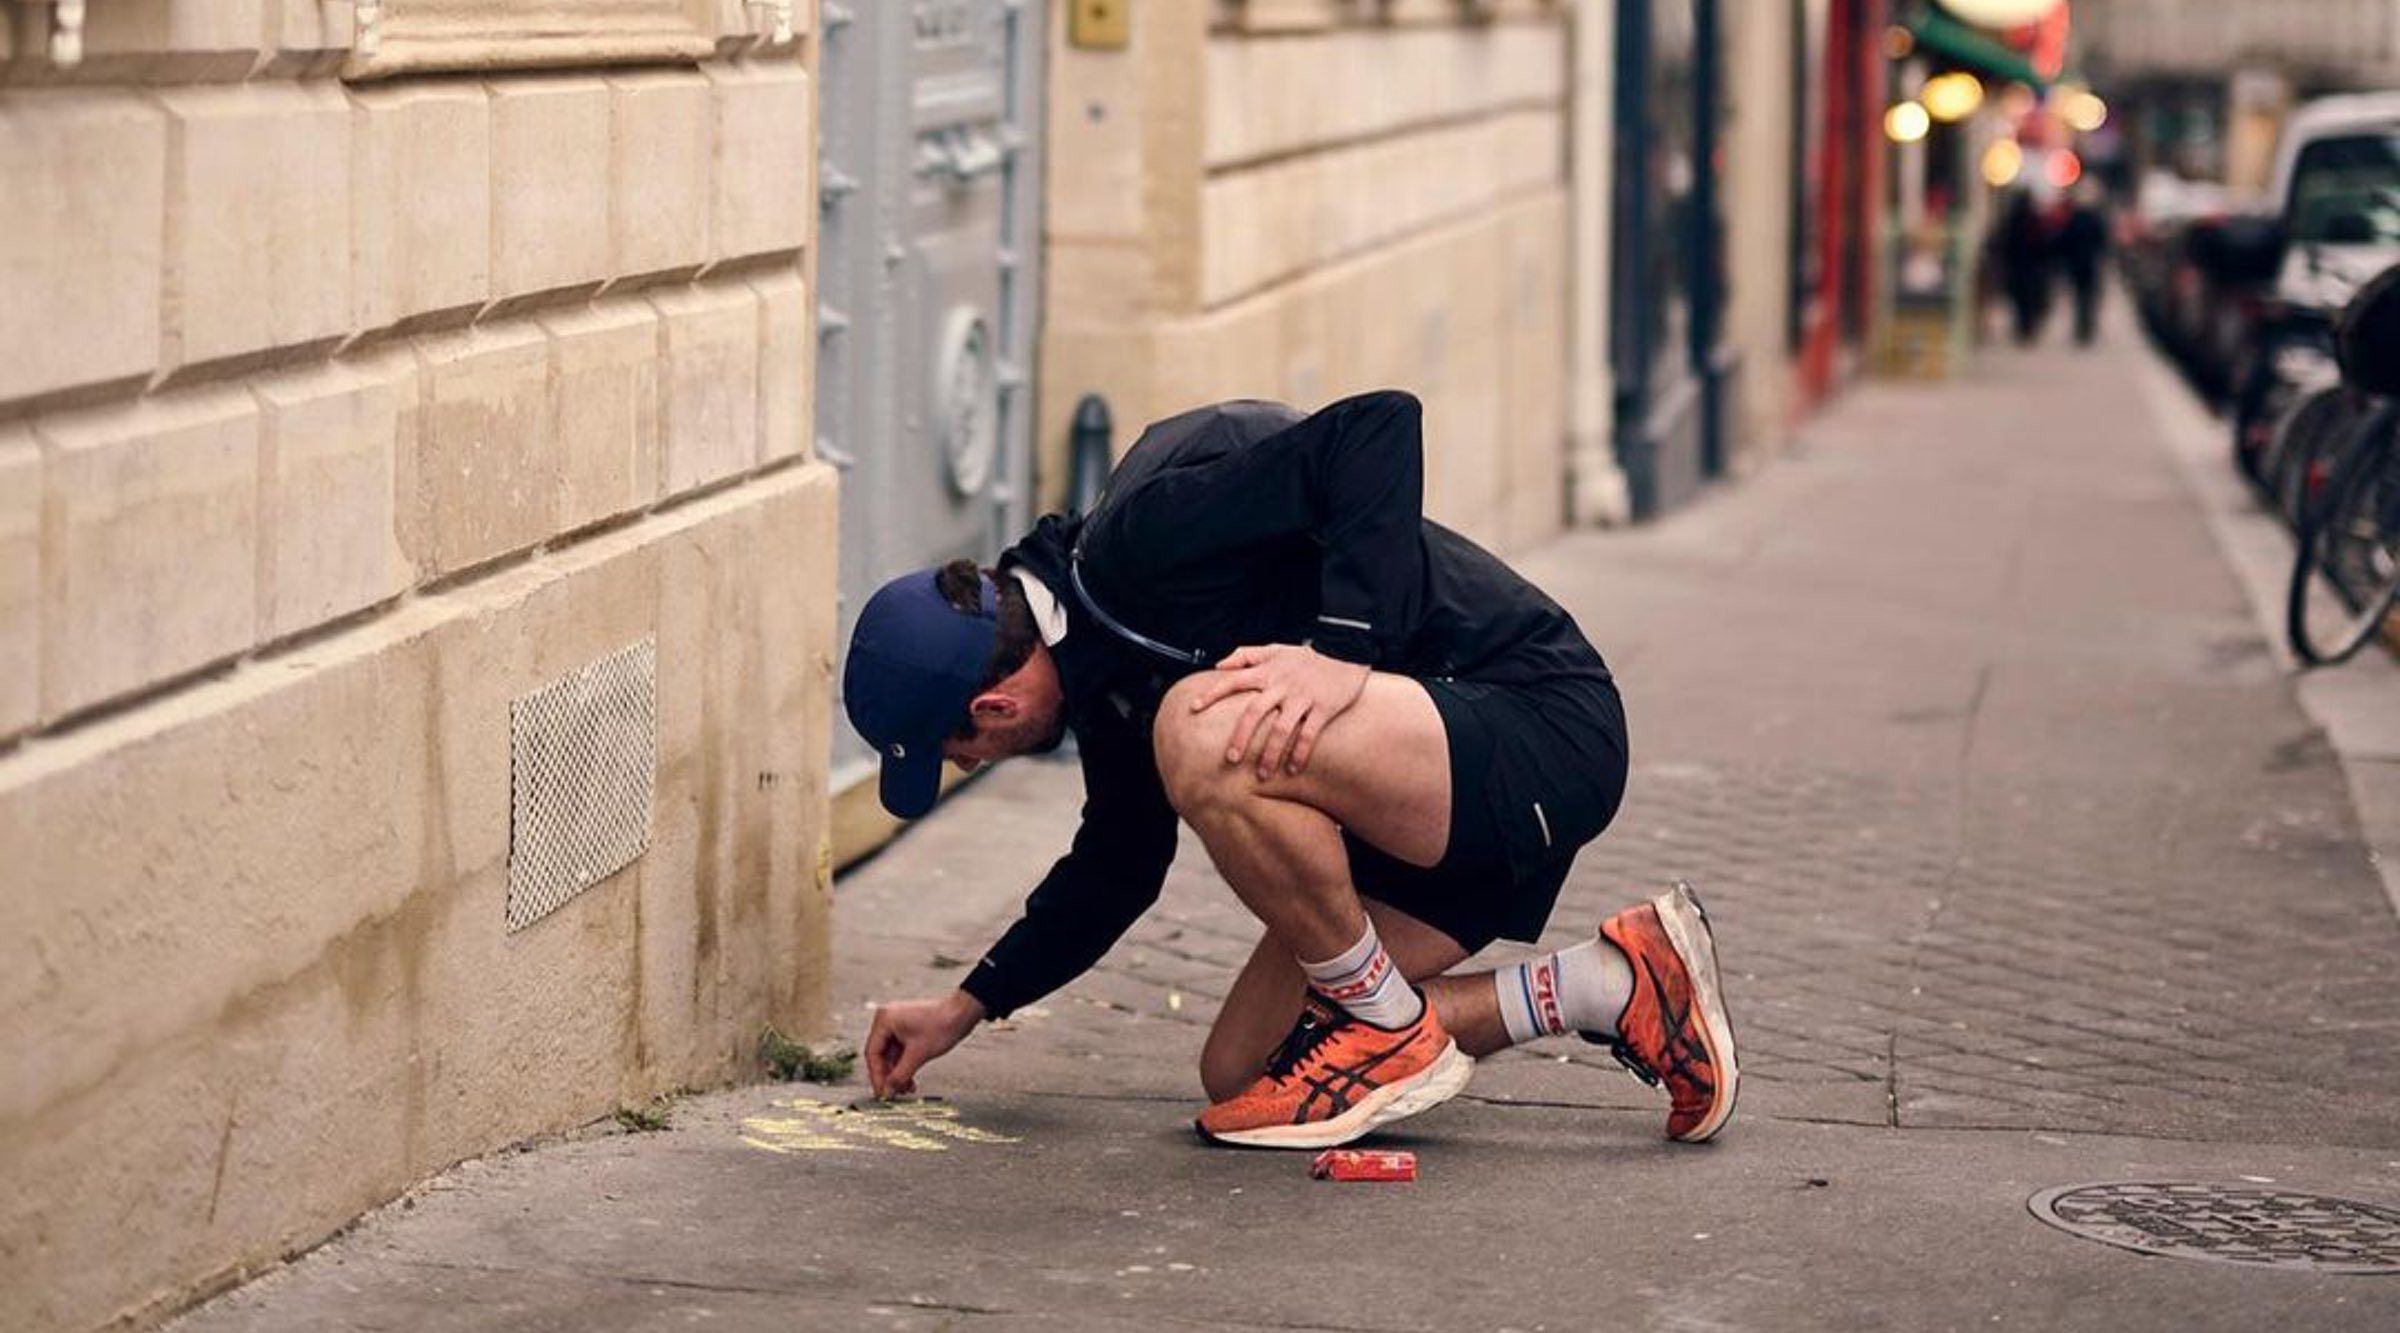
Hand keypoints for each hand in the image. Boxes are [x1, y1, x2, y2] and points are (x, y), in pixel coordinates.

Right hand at [864, 990, 984, 1097]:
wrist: (963, 1013)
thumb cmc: (942, 1025)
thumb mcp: (918, 1054)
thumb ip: (900, 1075)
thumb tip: (888, 1091)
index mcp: (884, 1020)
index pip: (873, 1053)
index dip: (877, 1076)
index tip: (882, 1092)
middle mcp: (887, 1020)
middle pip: (880, 1055)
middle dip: (889, 1076)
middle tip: (893, 1093)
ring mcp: (897, 1024)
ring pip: (891, 1056)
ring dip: (898, 1073)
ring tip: (906, 1089)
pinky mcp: (907, 1029)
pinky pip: (900, 1051)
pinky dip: (904, 1066)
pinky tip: (910, 1080)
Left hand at [1182, 643, 1370, 777]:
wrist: (1346, 648)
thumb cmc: (1306, 655)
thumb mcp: (1275, 648)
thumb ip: (1245, 655)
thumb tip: (1219, 665)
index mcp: (1267, 672)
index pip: (1233, 681)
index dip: (1212, 693)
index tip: (1193, 708)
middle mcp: (1282, 685)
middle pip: (1254, 713)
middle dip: (1241, 737)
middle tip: (1230, 759)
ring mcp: (1303, 697)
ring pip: (1281, 729)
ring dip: (1270, 754)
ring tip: (1262, 774)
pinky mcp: (1323, 707)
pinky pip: (1309, 734)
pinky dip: (1300, 753)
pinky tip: (1293, 769)